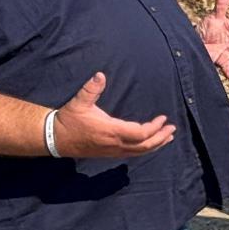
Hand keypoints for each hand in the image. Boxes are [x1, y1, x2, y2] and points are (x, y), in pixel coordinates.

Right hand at [53, 72, 175, 157]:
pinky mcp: (110, 154)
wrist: (55, 139)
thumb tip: (100, 75)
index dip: (154, 127)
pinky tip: (151, 144)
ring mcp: (112, 151)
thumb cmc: (69, 119)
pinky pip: (133, 154)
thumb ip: (91, 89)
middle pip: (145, 146)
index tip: (163, 118)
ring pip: (140, 152)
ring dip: (156, 145)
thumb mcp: (78, 102)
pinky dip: (146, 149)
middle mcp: (114, 144)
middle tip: (172, 129)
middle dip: (161, 138)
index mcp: (110, 131)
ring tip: (168, 137)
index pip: (140, 133)